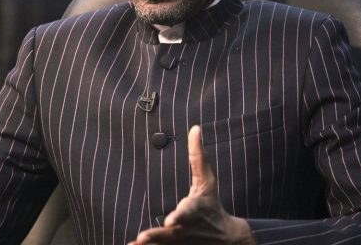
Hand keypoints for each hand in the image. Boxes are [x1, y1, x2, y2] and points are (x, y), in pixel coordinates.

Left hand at [128, 125, 254, 244]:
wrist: (225, 238)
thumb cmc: (212, 204)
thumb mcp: (207, 180)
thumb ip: (198, 155)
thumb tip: (195, 128)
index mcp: (196, 209)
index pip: (189, 211)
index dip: (180, 215)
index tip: (171, 219)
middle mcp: (187, 228)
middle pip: (171, 233)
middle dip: (158, 235)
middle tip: (143, 236)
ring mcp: (180, 241)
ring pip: (164, 244)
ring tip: (134, 243)